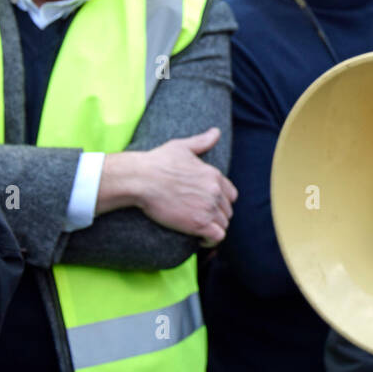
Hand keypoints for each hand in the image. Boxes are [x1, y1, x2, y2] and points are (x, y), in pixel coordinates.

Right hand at [101, 127, 237, 244]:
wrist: (141, 179)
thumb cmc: (157, 162)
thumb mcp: (182, 147)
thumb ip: (202, 141)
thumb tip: (216, 132)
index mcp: (214, 175)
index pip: (231, 195)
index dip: (221, 202)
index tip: (208, 206)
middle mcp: (215, 191)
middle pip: (227, 211)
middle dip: (216, 216)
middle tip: (200, 219)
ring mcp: (208, 208)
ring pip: (223, 224)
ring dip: (213, 228)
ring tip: (199, 229)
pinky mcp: (198, 223)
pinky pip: (217, 236)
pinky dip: (211, 239)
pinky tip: (199, 238)